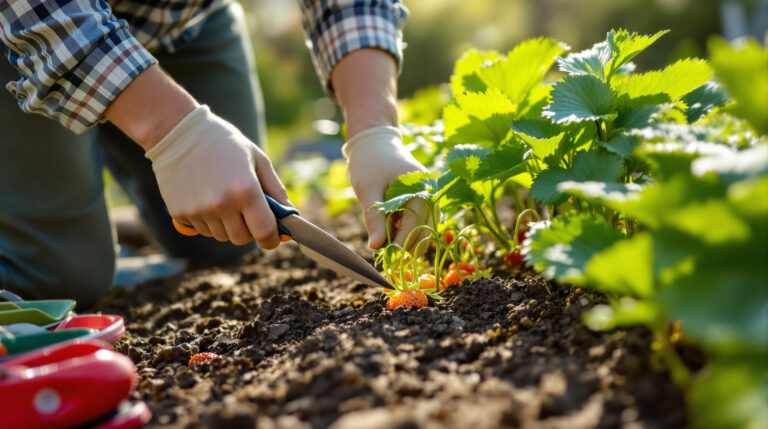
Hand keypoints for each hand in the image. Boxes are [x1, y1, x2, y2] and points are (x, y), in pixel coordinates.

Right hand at [145, 105, 290, 248]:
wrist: (178, 132)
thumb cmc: (224, 143)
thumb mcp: (257, 159)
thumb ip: (276, 189)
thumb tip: (290, 215)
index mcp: (245, 190)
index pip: (264, 232)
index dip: (271, 239)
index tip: (273, 237)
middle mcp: (222, 204)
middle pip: (242, 239)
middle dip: (248, 230)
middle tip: (245, 211)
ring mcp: (199, 211)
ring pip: (221, 236)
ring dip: (227, 225)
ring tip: (222, 197)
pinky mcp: (181, 214)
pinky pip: (202, 230)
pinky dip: (208, 220)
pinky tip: (204, 196)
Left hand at [343, 126, 429, 251]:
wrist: (374, 142)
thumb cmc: (369, 163)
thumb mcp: (368, 191)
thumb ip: (374, 219)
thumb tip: (376, 247)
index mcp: (420, 189)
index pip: (415, 225)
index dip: (402, 245)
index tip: (388, 260)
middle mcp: (431, 194)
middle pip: (425, 231)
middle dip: (407, 247)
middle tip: (387, 260)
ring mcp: (430, 197)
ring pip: (425, 230)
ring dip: (408, 241)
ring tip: (388, 248)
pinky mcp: (424, 201)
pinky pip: (420, 223)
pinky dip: (407, 232)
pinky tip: (392, 235)